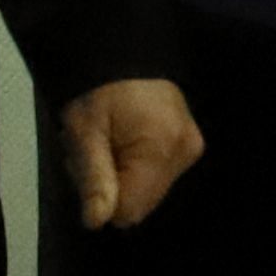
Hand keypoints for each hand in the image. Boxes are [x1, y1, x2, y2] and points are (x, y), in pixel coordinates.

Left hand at [60, 77, 203, 231]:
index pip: (129, 210)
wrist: (121, 53)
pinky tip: (124, 143)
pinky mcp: (190, 146)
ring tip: (108, 144)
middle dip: (112, 186)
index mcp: (161, 147)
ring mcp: (191, 149)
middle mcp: (185, 152)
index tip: (87, 167)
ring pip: (148, 192)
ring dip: (123, 177)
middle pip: (140, 203)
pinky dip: (136, 167)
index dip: (101, 198)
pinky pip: (157, 176)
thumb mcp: (84, 133)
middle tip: (95, 151)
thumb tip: (97, 222)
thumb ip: (93, 178)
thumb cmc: (97, 91)